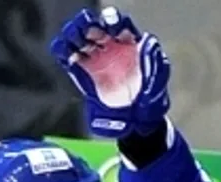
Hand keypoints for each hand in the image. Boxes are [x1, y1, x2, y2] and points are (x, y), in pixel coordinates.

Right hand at [50, 7, 169, 138]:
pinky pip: (67, 55)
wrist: (135, 123)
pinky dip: (63, 50)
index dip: (113, 21)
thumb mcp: (157, 79)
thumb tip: (147, 40)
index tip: (111, 27)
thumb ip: (153, 59)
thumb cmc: (150, 100)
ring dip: (74, 34)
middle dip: (91, 26)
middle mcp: (110, 48)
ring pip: (79, 37)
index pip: (118, 24)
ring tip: (78, 43)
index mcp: (129, 44)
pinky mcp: (82, 72)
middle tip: (91, 34)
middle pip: (95, 27)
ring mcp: (95, 59)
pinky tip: (69, 54)